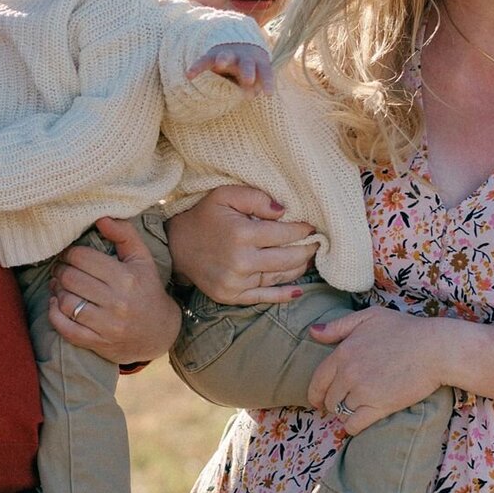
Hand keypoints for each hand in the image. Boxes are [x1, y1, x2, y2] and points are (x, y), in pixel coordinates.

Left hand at [49, 216, 181, 361]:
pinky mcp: (97, 343)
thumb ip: (124, 234)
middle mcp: (117, 303)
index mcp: (126, 278)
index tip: (70, 255)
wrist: (159, 332)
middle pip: (71, 278)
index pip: (83, 258)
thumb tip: (101, 218)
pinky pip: (65, 328)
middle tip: (61, 268)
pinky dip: (54, 314)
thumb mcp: (142, 259)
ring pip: (66, 302)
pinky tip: (56, 304)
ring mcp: (106, 326)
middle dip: (61, 270)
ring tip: (59, 285)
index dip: (70, 253)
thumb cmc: (147, 289)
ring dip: (57, 291)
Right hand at [165, 184, 317, 306]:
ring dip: (299, 268)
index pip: (285, 233)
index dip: (303, 230)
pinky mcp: (232, 296)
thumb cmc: (204, 216)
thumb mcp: (225, 195)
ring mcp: (236, 282)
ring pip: (280, 277)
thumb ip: (256, 197)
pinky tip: (298, 290)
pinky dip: (284, 295)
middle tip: (317, 243)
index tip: (312, 227)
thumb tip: (283, 211)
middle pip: (288, 258)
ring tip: (308, 258)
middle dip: (307, 249)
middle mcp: (241, 261)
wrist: (176, 246)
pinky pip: (265, 297)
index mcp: (241, 234)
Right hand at [189, 42, 273, 90]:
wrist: (236, 42)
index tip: (269, 94)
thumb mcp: (256, 75)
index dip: (268, 82)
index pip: (265, 72)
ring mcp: (227, 54)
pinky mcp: (212, 55)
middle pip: (247, 63)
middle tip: (248, 79)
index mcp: (258, 62)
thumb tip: (252, 94)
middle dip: (248, 70)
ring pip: (226, 56)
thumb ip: (255, 85)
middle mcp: (243, 57)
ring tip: (220, 64)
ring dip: (224, 59)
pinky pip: (204, 60)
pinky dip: (197, 67)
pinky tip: (189, 75)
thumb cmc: (249, 66)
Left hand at [306, 306, 449, 434]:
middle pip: (330, 398)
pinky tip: (357, 424)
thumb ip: (338, 326)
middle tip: (341, 405)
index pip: (318, 380)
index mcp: (343, 353)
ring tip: (355, 411)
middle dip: (333, 403)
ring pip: (341, 411)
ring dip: (346, 413)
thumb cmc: (406, 329)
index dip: (315, 393)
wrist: (435, 349)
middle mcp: (348, 373)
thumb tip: (313, 332)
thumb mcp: (370, 317)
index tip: (317, 400)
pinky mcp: (379, 406)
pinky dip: (352, 427)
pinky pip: (354, 425)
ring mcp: (363, 391)